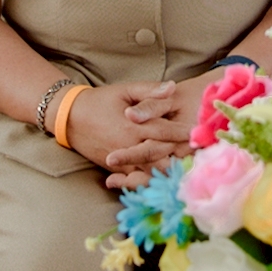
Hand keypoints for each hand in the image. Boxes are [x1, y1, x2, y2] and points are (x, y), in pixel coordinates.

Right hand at [99, 75, 222, 186]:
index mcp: (134, 126)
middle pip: (162, 154)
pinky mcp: (115, 168)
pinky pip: (135, 178)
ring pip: (150, 170)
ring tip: (189, 172)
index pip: (165, 131)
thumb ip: (150, 90)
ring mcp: (122, 160)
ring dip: (169, 171)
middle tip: (202, 155)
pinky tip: (165, 183)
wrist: (69, 118)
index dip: (184, 133)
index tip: (202, 134)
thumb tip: (172, 87)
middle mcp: (129, 146)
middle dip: (181, 155)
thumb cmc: (100, 100)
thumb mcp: (125, 90)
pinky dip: (150, 181)